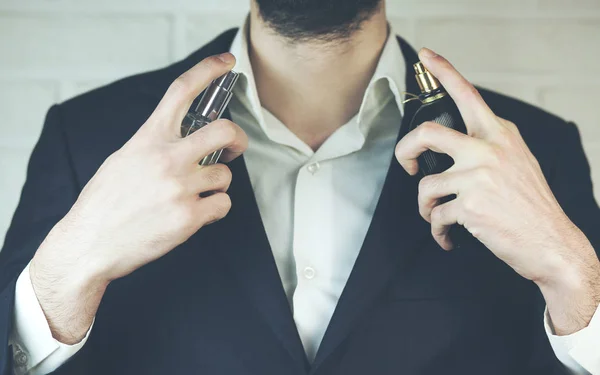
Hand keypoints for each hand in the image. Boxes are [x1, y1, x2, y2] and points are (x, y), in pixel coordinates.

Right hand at [29, 52, 247, 343]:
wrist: (89, 245)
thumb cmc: (105, 203)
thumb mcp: (123, 159)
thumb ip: (155, 144)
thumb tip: (184, 140)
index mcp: (149, 139)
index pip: (182, 92)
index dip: (208, 71)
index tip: (227, 62)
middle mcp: (167, 158)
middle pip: (224, 131)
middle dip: (237, 139)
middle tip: (235, 147)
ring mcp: (180, 187)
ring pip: (225, 175)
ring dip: (216, 185)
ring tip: (194, 195)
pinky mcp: (189, 216)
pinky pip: (223, 204)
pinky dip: (215, 209)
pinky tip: (196, 213)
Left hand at [395, 48, 599, 334]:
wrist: (551, 242)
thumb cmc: (530, 205)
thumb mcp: (517, 161)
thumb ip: (488, 147)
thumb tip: (454, 147)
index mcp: (500, 135)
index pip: (468, 95)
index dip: (444, 72)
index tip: (426, 57)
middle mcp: (488, 150)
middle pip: (426, 134)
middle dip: (405, 151)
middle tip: (409, 166)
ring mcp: (478, 177)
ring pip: (426, 185)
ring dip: (426, 207)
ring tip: (436, 215)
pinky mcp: (470, 205)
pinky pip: (436, 216)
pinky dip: (437, 230)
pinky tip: (448, 236)